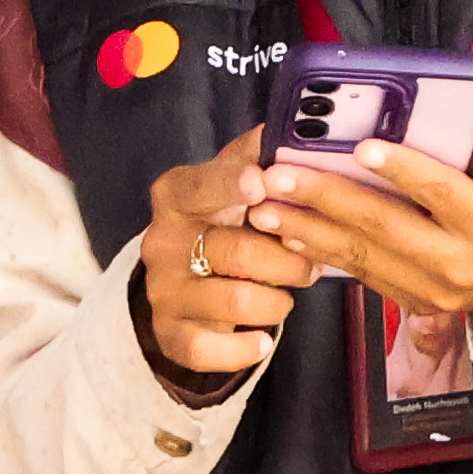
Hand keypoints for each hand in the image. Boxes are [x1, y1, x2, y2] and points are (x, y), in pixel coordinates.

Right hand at [137, 126, 320, 388]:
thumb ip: (255, 155)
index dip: (230, 185)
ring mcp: (164, 292)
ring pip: (232, 302)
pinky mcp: (171, 335)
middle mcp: (162, 242)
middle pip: (233, 251)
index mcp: (177, 195)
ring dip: (275, 302)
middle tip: (310, 265)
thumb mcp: (231, 183)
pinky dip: (246, 349)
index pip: (199, 186)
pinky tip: (262, 339)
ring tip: (287, 295)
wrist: (181, 283)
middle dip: (285, 261)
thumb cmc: (221, 222)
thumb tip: (294, 122)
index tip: (261, 184)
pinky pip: (211, 350)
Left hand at [244, 133, 472, 330]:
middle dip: (326, 199)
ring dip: (308, 230)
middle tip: (279, 175)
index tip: (362, 147)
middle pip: (386, 227)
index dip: (402, 170)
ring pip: (364, 256)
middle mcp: (460, 264)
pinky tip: (290, 232)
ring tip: (264, 207)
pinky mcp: (419, 302)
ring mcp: (435, 289)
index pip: (441, 193)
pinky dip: (324, 253)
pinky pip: (365, 275)